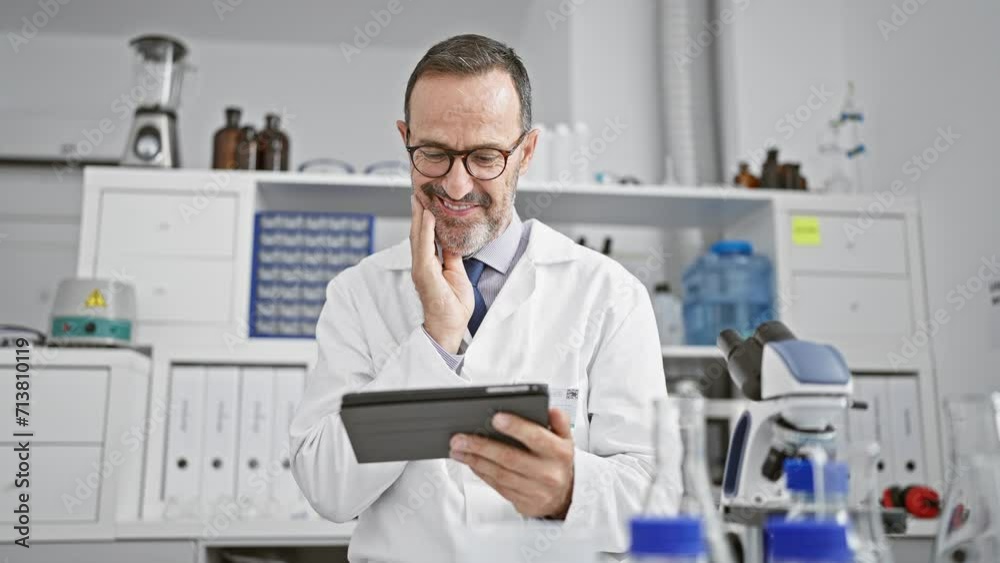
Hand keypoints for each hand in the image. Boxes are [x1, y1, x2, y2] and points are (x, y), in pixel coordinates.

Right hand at [410, 195, 473, 352]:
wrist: (450, 325)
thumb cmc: (453, 305)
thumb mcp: (456, 273)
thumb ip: (452, 257)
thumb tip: (452, 242)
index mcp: (429, 265)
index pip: (426, 238)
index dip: (426, 220)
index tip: (427, 203)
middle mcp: (422, 265)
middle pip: (419, 234)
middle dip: (418, 213)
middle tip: (418, 194)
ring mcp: (421, 269)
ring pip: (418, 237)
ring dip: (419, 217)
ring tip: (420, 199)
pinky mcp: (424, 273)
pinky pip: (424, 248)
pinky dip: (426, 231)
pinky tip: (428, 217)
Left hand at [450, 408, 574, 518]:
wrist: (565, 496)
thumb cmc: (558, 461)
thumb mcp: (565, 438)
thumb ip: (559, 421)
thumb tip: (550, 409)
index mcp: (558, 452)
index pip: (536, 437)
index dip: (516, 427)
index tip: (496, 418)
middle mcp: (547, 472)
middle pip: (510, 458)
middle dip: (482, 446)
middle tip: (460, 437)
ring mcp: (534, 489)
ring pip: (499, 474)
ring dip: (475, 460)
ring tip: (458, 448)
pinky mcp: (522, 501)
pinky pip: (497, 485)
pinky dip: (480, 472)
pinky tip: (469, 461)